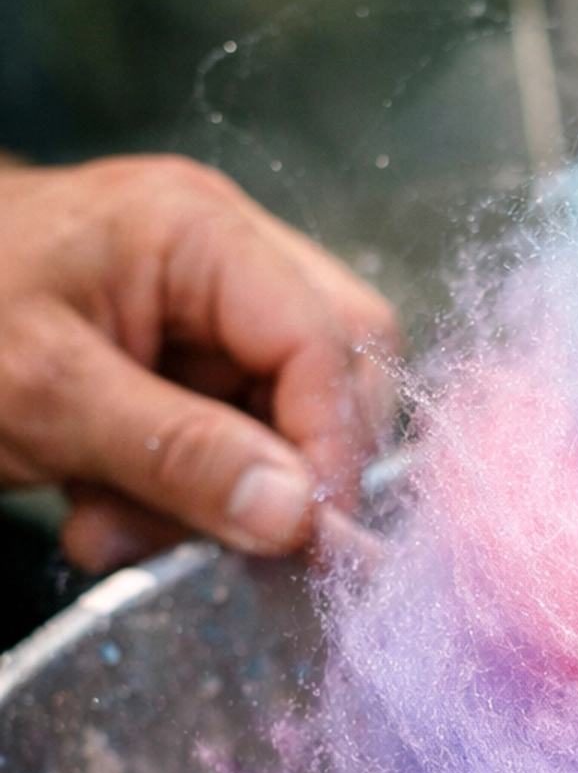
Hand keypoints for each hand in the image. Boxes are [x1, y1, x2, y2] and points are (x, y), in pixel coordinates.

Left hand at [0, 156, 399, 573]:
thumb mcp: (47, 394)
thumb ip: (179, 453)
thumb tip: (297, 516)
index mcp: (199, 230)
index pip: (331, 339)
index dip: (335, 447)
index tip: (311, 542)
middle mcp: (221, 257)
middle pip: (334, 372)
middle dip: (286, 471)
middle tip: (229, 543)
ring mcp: (200, 311)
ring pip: (281, 423)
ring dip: (218, 501)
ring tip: (117, 534)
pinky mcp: (173, 365)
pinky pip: (224, 443)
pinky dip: (176, 500)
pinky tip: (103, 518)